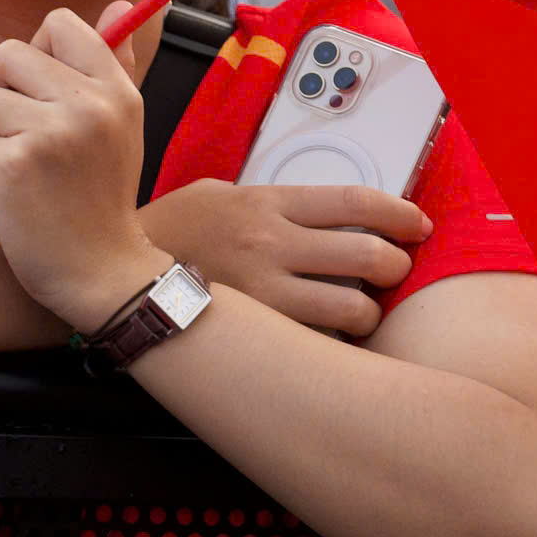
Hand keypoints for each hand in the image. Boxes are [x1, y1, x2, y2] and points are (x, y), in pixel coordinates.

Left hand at [0, 4, 162, 330]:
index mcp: (115, 90)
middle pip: (5, 56)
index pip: (59, 24)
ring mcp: (49, 135)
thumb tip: (115, 5)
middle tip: (9, 135)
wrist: (102, 275)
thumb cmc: (100, 199)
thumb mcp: (120, 127)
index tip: (36, 94)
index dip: (34, 54)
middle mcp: (87, 105)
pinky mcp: (12, 167)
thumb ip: (114, 65)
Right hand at [138, 179, 430, 337]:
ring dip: (368, 313)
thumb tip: (328, 212)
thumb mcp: (219, 194)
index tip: (418, 225)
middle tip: (394, 272)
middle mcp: (272, 244)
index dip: (400, 214)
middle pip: (368, 256)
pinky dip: (332, 343)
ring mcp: (264, 292)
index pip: (356, 202)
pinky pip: (317, 342)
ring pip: (352, 309)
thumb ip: (272, 202)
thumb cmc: (171, 231)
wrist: (118, 271)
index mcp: (267, 203)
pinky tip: (325, 338)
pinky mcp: (256, 330)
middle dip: (396, 267)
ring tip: (361, 313)